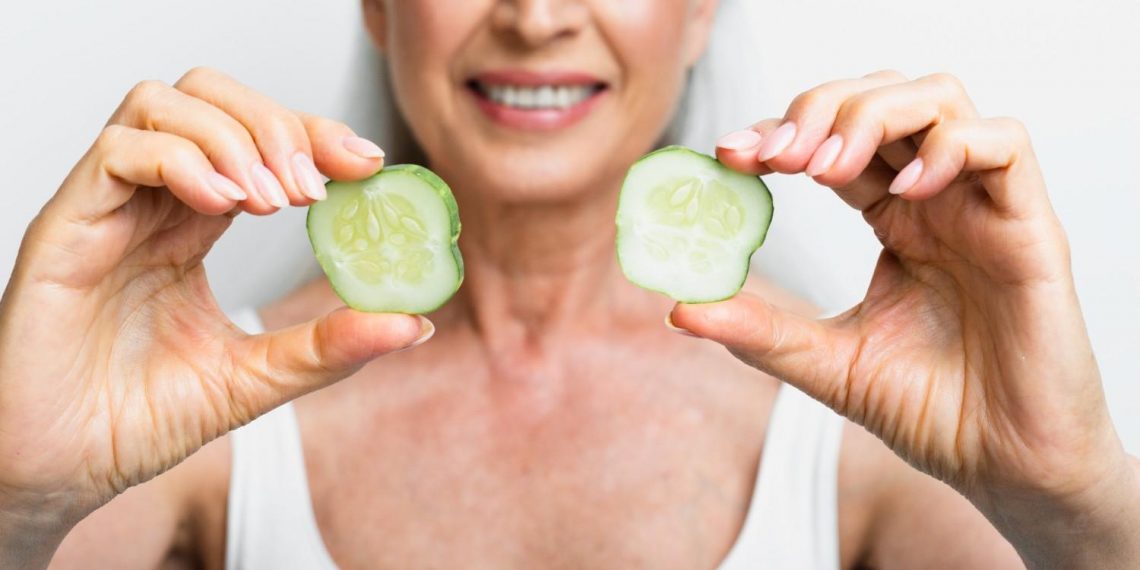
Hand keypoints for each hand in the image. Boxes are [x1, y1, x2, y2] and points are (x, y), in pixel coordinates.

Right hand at [0, 67, 427, 562]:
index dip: (313, 135)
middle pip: (210, 99)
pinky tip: (221, 204)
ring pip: (162, 105)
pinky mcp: (66, 226)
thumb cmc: (138, 419)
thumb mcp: (255, 380)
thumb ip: (328, 348)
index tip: (366, 165)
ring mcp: (107, 210)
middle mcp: (151, 206)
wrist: (61, 472)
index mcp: (192, 228)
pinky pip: (118, 152)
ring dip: (233, 136)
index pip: (256, 141)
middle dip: (277, 123)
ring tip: (272, 199)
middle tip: (318, 182)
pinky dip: (180, 159)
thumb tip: (412, 323)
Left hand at [671, 71, 1139, 564]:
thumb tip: (678, 307)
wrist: (1000, 467)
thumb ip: (759, 331)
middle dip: (819, 110)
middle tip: (774, 156)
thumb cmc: (929, 411)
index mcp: (893, 219)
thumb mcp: (826, 364)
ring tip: (826, 169)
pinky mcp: (1030, 228)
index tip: (730, 154)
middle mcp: (935, 201)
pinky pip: (1004, 144)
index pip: (833, 141)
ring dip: (871, 115)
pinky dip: (950, 148)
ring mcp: (981, 207)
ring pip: (938, 100)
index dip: (781, 132)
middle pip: (880, 98)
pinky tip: (906, 192)